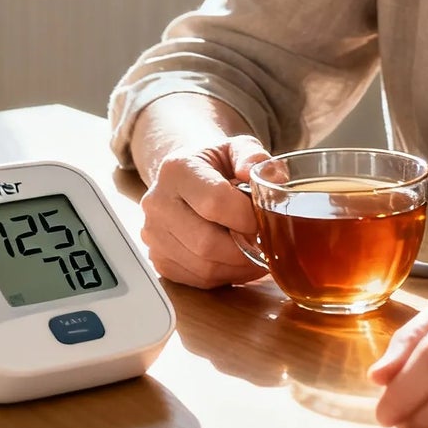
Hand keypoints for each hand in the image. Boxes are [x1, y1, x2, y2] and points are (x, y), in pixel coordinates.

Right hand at [138, 131, 271, 288]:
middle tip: (267, 244)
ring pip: (203, 267)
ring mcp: (154, 234)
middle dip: (245, 249)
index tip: (265, 219)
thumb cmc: (215, 164)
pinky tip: (238, 261)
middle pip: (207, 243)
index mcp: (177, 169)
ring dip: (239, 267)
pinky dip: (225, 276)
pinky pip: (197, 280)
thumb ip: (254, 157)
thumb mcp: (236, 148)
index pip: (214, 202)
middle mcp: (158, 203)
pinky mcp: (158, 259)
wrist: (184, 175)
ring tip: (258, 254)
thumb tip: (274, 179)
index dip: (246, 217)